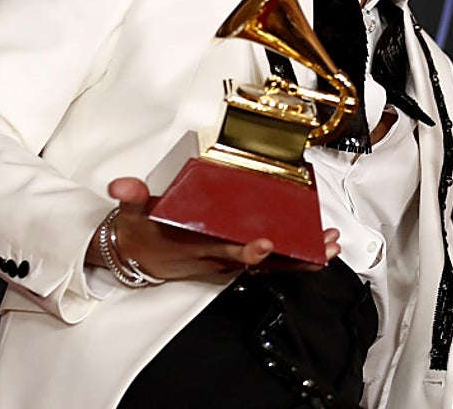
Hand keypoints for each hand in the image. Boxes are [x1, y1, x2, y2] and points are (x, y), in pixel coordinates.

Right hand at [88, 177, 338, 280]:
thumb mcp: (131, 214)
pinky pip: (266, 266)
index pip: (222, 251)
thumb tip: (122, 185)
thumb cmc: (139, 233)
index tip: (264, 244)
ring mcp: (225, 263)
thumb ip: (130, 197)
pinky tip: (313, 250)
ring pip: (269, 267)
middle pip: (259, 264)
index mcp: (194, 246)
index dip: (244, 251)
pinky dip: (291, 259)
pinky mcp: (231, 263)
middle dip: (293, 257)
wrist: (133, 257)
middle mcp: (215, 259)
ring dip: (300, 259)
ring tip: (330, 246)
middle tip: (323, 245)